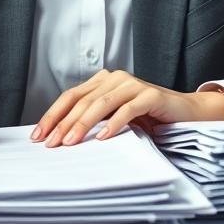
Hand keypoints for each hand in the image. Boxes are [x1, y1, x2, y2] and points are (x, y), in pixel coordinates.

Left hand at [30, 69, 223, 146]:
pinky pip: (128, 109)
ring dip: (83, 124)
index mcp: (103, 81)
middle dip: (63, 123)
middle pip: (82, 100)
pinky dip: (114, 124)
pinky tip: (103, 138)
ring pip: (101, 104)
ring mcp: (133, 84)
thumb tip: (62, 138)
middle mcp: (116, 79)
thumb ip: (94, 120)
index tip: (38, 136)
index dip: (52, 115)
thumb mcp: (115, 118)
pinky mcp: (151, 94)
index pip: (71, 96)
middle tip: (51, 144)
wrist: (185, 113)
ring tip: (71, 142)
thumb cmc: (148, 118)